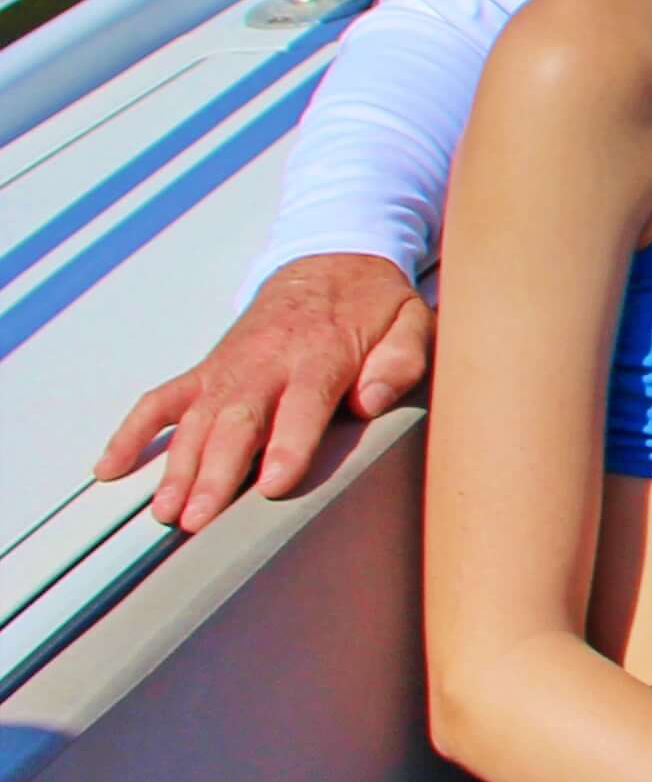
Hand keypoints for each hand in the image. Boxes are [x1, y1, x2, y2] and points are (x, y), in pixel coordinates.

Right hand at [98, 253, 436, 532]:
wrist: (328, 262)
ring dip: (177, 467)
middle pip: (237, 422)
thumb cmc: (373, 306)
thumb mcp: (411, 320)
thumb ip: (401, 359)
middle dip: (215, 472)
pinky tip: (110, 469)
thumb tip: (375, 399)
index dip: (287, 446)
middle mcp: (266, 363)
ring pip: (195, 421)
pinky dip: (132, 432)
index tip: (272, 484)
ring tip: (166, 513)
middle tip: (199, 519)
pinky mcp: (205, 371)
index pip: (302, 406)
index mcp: (321, 355)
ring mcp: (228, 369)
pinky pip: (160, 400)